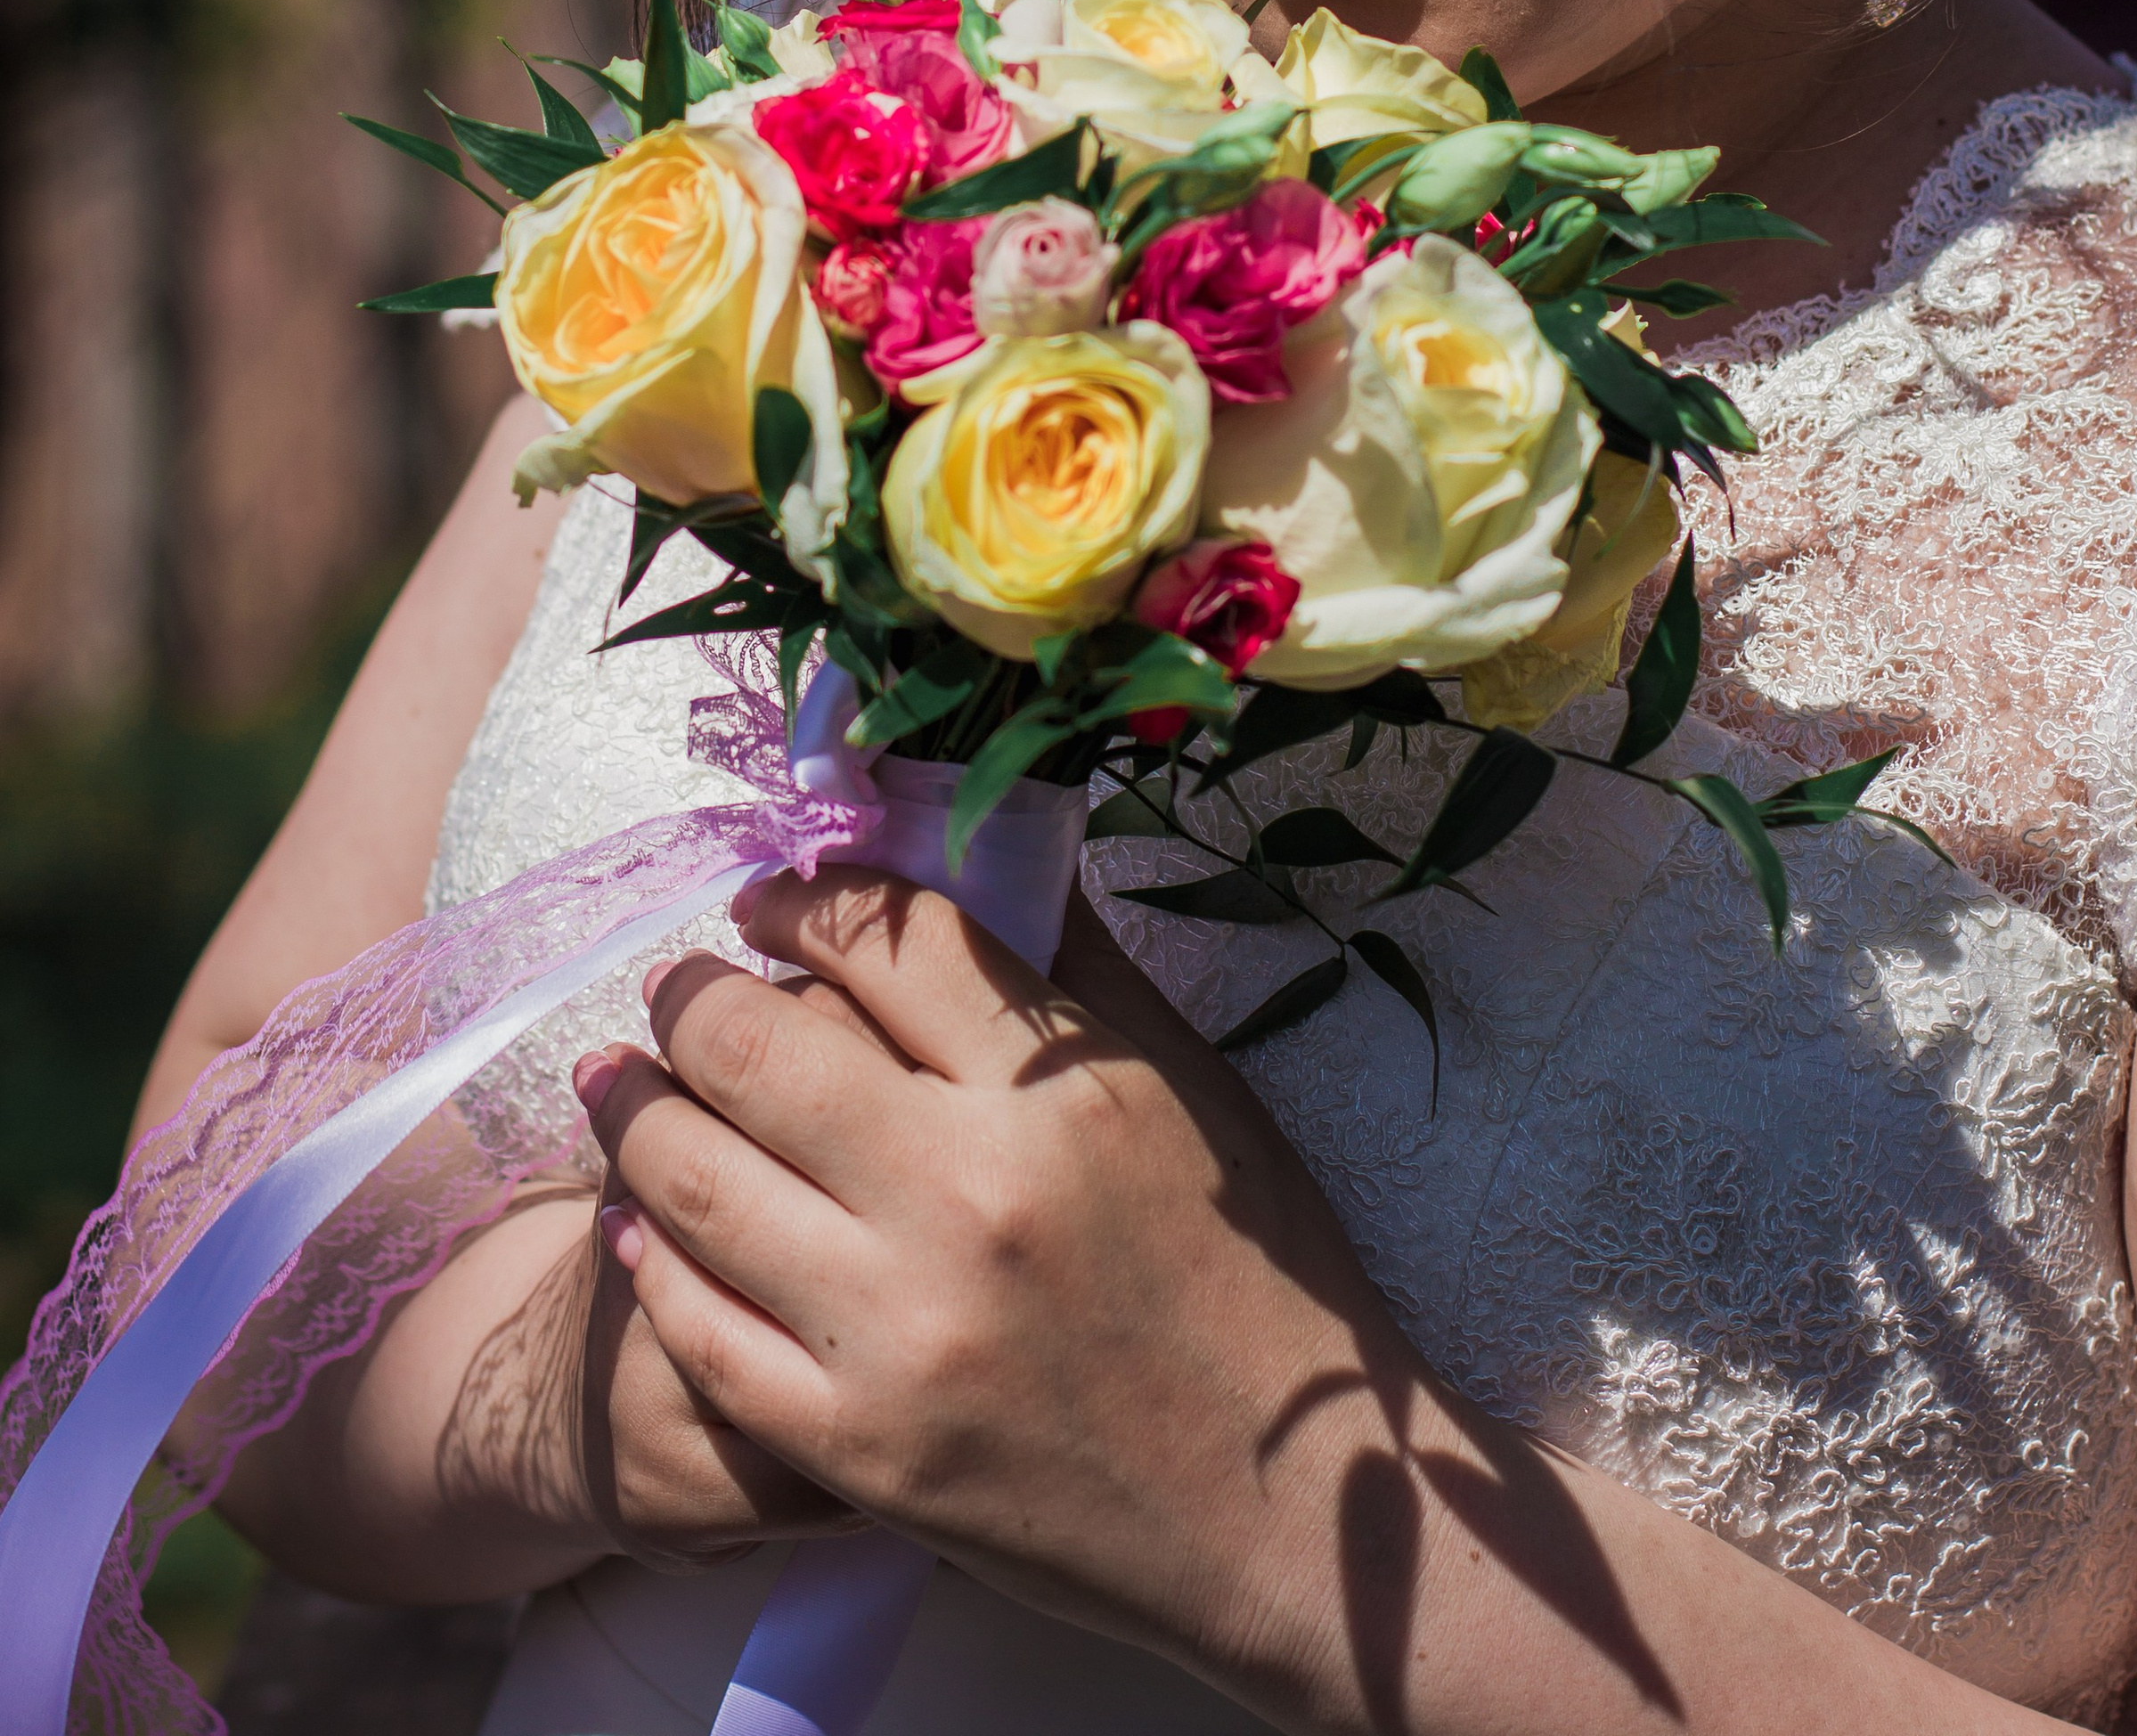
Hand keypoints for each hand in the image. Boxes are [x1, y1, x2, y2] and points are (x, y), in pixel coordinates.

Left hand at [582, 871, 1431, 1700]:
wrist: (1290, 1518)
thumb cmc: (1257, 1284)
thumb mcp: (1193, 1094)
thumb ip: (1075, 973)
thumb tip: (990, 850)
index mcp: (1061, 1095)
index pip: (890, 940)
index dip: (808, 899)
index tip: (770, 899)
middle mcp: (969, 1199)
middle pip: (756, 1048)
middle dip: (689, 997)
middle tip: (673, 988)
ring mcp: (900, 1333)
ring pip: (697, 1183)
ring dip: (635, 1111)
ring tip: (615, 1080)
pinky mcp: (859, 1449)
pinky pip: (704, 1335)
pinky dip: (653, 1265)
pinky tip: (634, 1226)